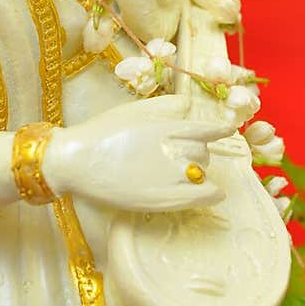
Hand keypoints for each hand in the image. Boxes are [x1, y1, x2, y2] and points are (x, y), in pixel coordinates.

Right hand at [44, 94, 233, 211]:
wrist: (77, 161)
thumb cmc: (102, 133)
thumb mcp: (134, 110)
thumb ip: (166, 106)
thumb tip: (190, 106)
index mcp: (168, 127)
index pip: (208, 129)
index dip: (220, 130)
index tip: (227, 131)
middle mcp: (175, 150)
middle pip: (204, 153)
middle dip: (197, 153)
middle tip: (180, 157)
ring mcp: (171, 176)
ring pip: (202, 172)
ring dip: (199, 172)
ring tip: (184, 174)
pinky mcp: (165, 199)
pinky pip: (203, 196)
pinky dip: (212, 193)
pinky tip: (214, 194)